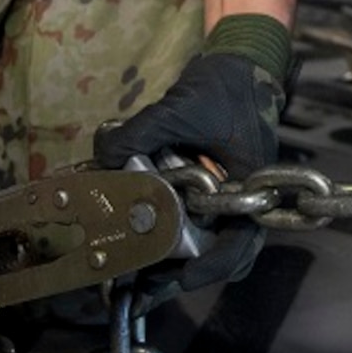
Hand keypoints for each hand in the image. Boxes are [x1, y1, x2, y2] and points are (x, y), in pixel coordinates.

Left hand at [93, 14, 290, 293]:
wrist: (240, 62)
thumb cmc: (224, 87)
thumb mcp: (180, 108)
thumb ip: (139, 134)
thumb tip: (102, 156)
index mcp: (250, 183)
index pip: (241, 240)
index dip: (212, 265)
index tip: (181, 278)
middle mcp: (243, 198)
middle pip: (221, 253)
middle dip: (183, 274)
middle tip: (144, 290)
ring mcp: (229, 195)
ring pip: (207, 243)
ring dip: (174, 259)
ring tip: (135, 277)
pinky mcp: (213, 189)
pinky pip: (194, 223)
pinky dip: (168, 235)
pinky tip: (138, 239)